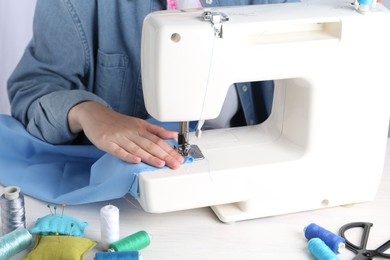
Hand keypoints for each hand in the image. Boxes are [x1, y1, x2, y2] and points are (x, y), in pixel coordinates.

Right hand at [68, 101, 183, 168]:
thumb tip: (173, 136)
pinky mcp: (107, 143)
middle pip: (151, 145)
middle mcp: (132, 132)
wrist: (94, 114)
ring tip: (161, 164)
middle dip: (165, 155)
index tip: (180, 158)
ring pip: (137, 148)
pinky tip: (136, 161)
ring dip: (150, 157)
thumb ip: (156, 130)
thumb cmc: (118, 122)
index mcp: (141, 128)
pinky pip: (118, 151)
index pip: (158, 140)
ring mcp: (119, 138)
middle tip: (175, 164)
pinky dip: (128, 156)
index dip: (170, 150)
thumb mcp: (138, 123)